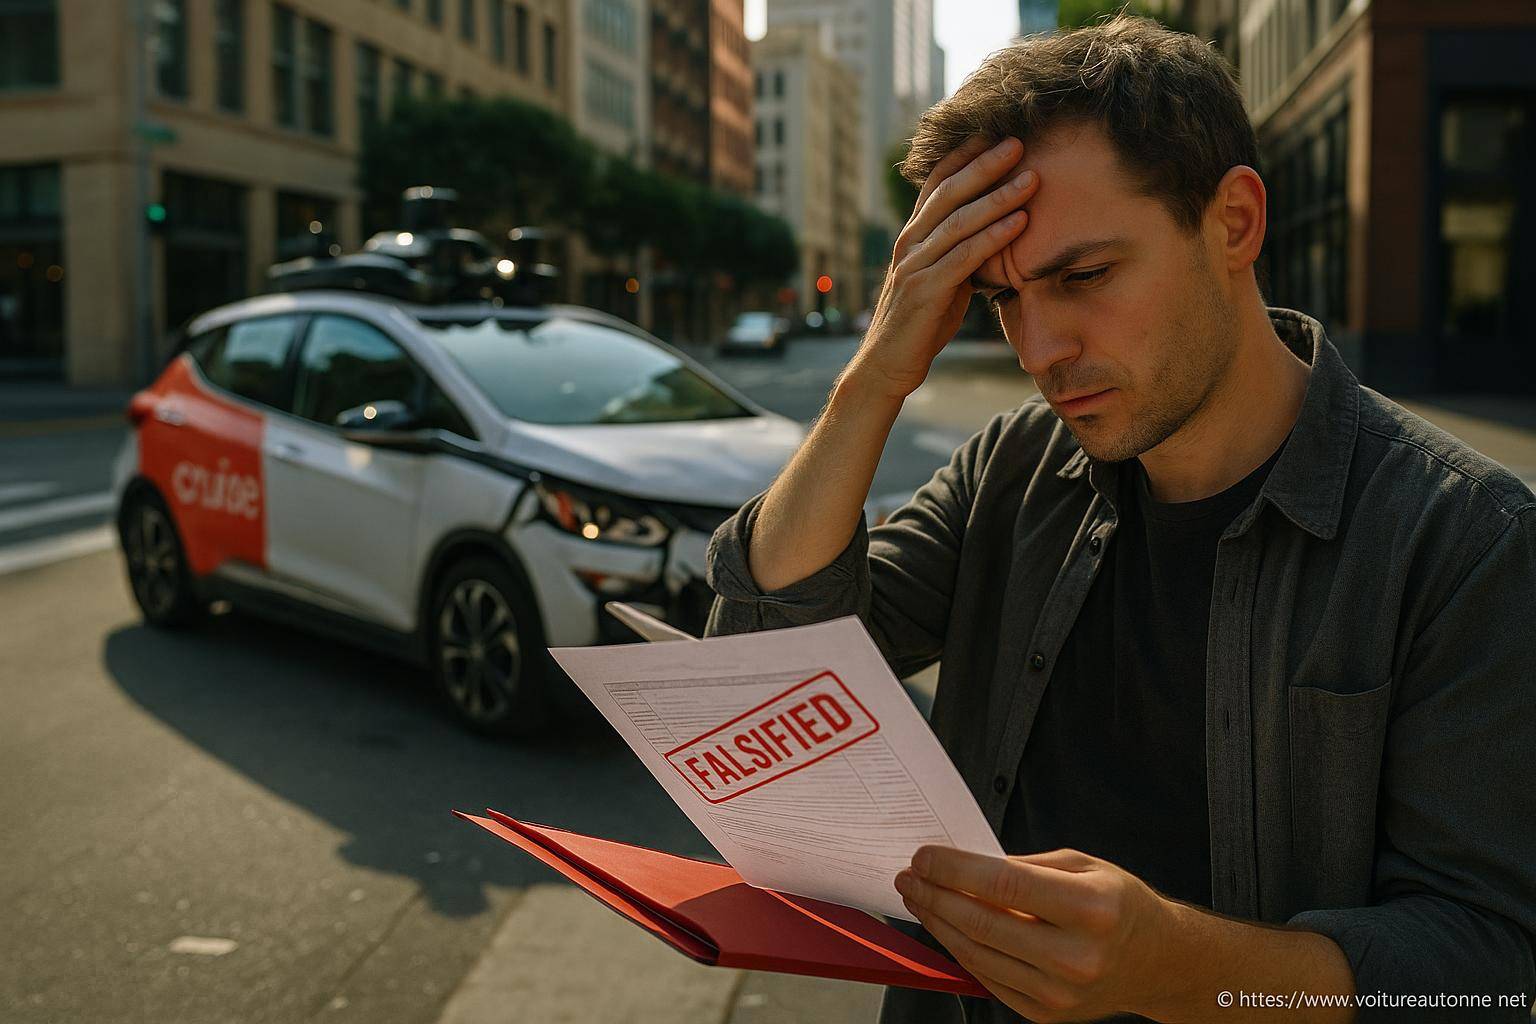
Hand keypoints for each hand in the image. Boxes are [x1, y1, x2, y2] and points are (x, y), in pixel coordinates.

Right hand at [850, 135, 1039, 399]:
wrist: (889, 364)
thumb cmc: (921, 323)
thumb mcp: (943, 279)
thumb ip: (960, 254)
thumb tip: (993, 236)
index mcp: (913, 236)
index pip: (937, 184)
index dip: (964, 156)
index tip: (994, 133)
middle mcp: (910, 243)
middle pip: (949, 193)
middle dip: (985, 165)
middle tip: (1018, 142)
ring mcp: (915, 265)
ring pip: (959, 221)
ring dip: (998, 197)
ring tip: (1031, 178)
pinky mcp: (925, 290)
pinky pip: (964, 256)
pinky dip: (993, 236)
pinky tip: (1020, 222)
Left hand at [894, 846, 1180, 1021]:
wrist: (1157, 962)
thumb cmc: (1118, 903)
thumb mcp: (1082, 866)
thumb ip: (1023, 865)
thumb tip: (963, 864)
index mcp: (1091, 908)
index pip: (1004, 884)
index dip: (955, 869)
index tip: (923, 856)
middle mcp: (1076, 956)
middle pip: (983, 922)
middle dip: (935, 895)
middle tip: (908, 875)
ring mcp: (1060, 992)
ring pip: (977, 953)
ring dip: (938, 922)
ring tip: (918, 897)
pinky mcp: (1046, 1013)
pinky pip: (987, 978)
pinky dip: (959, 950)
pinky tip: (944, 925)